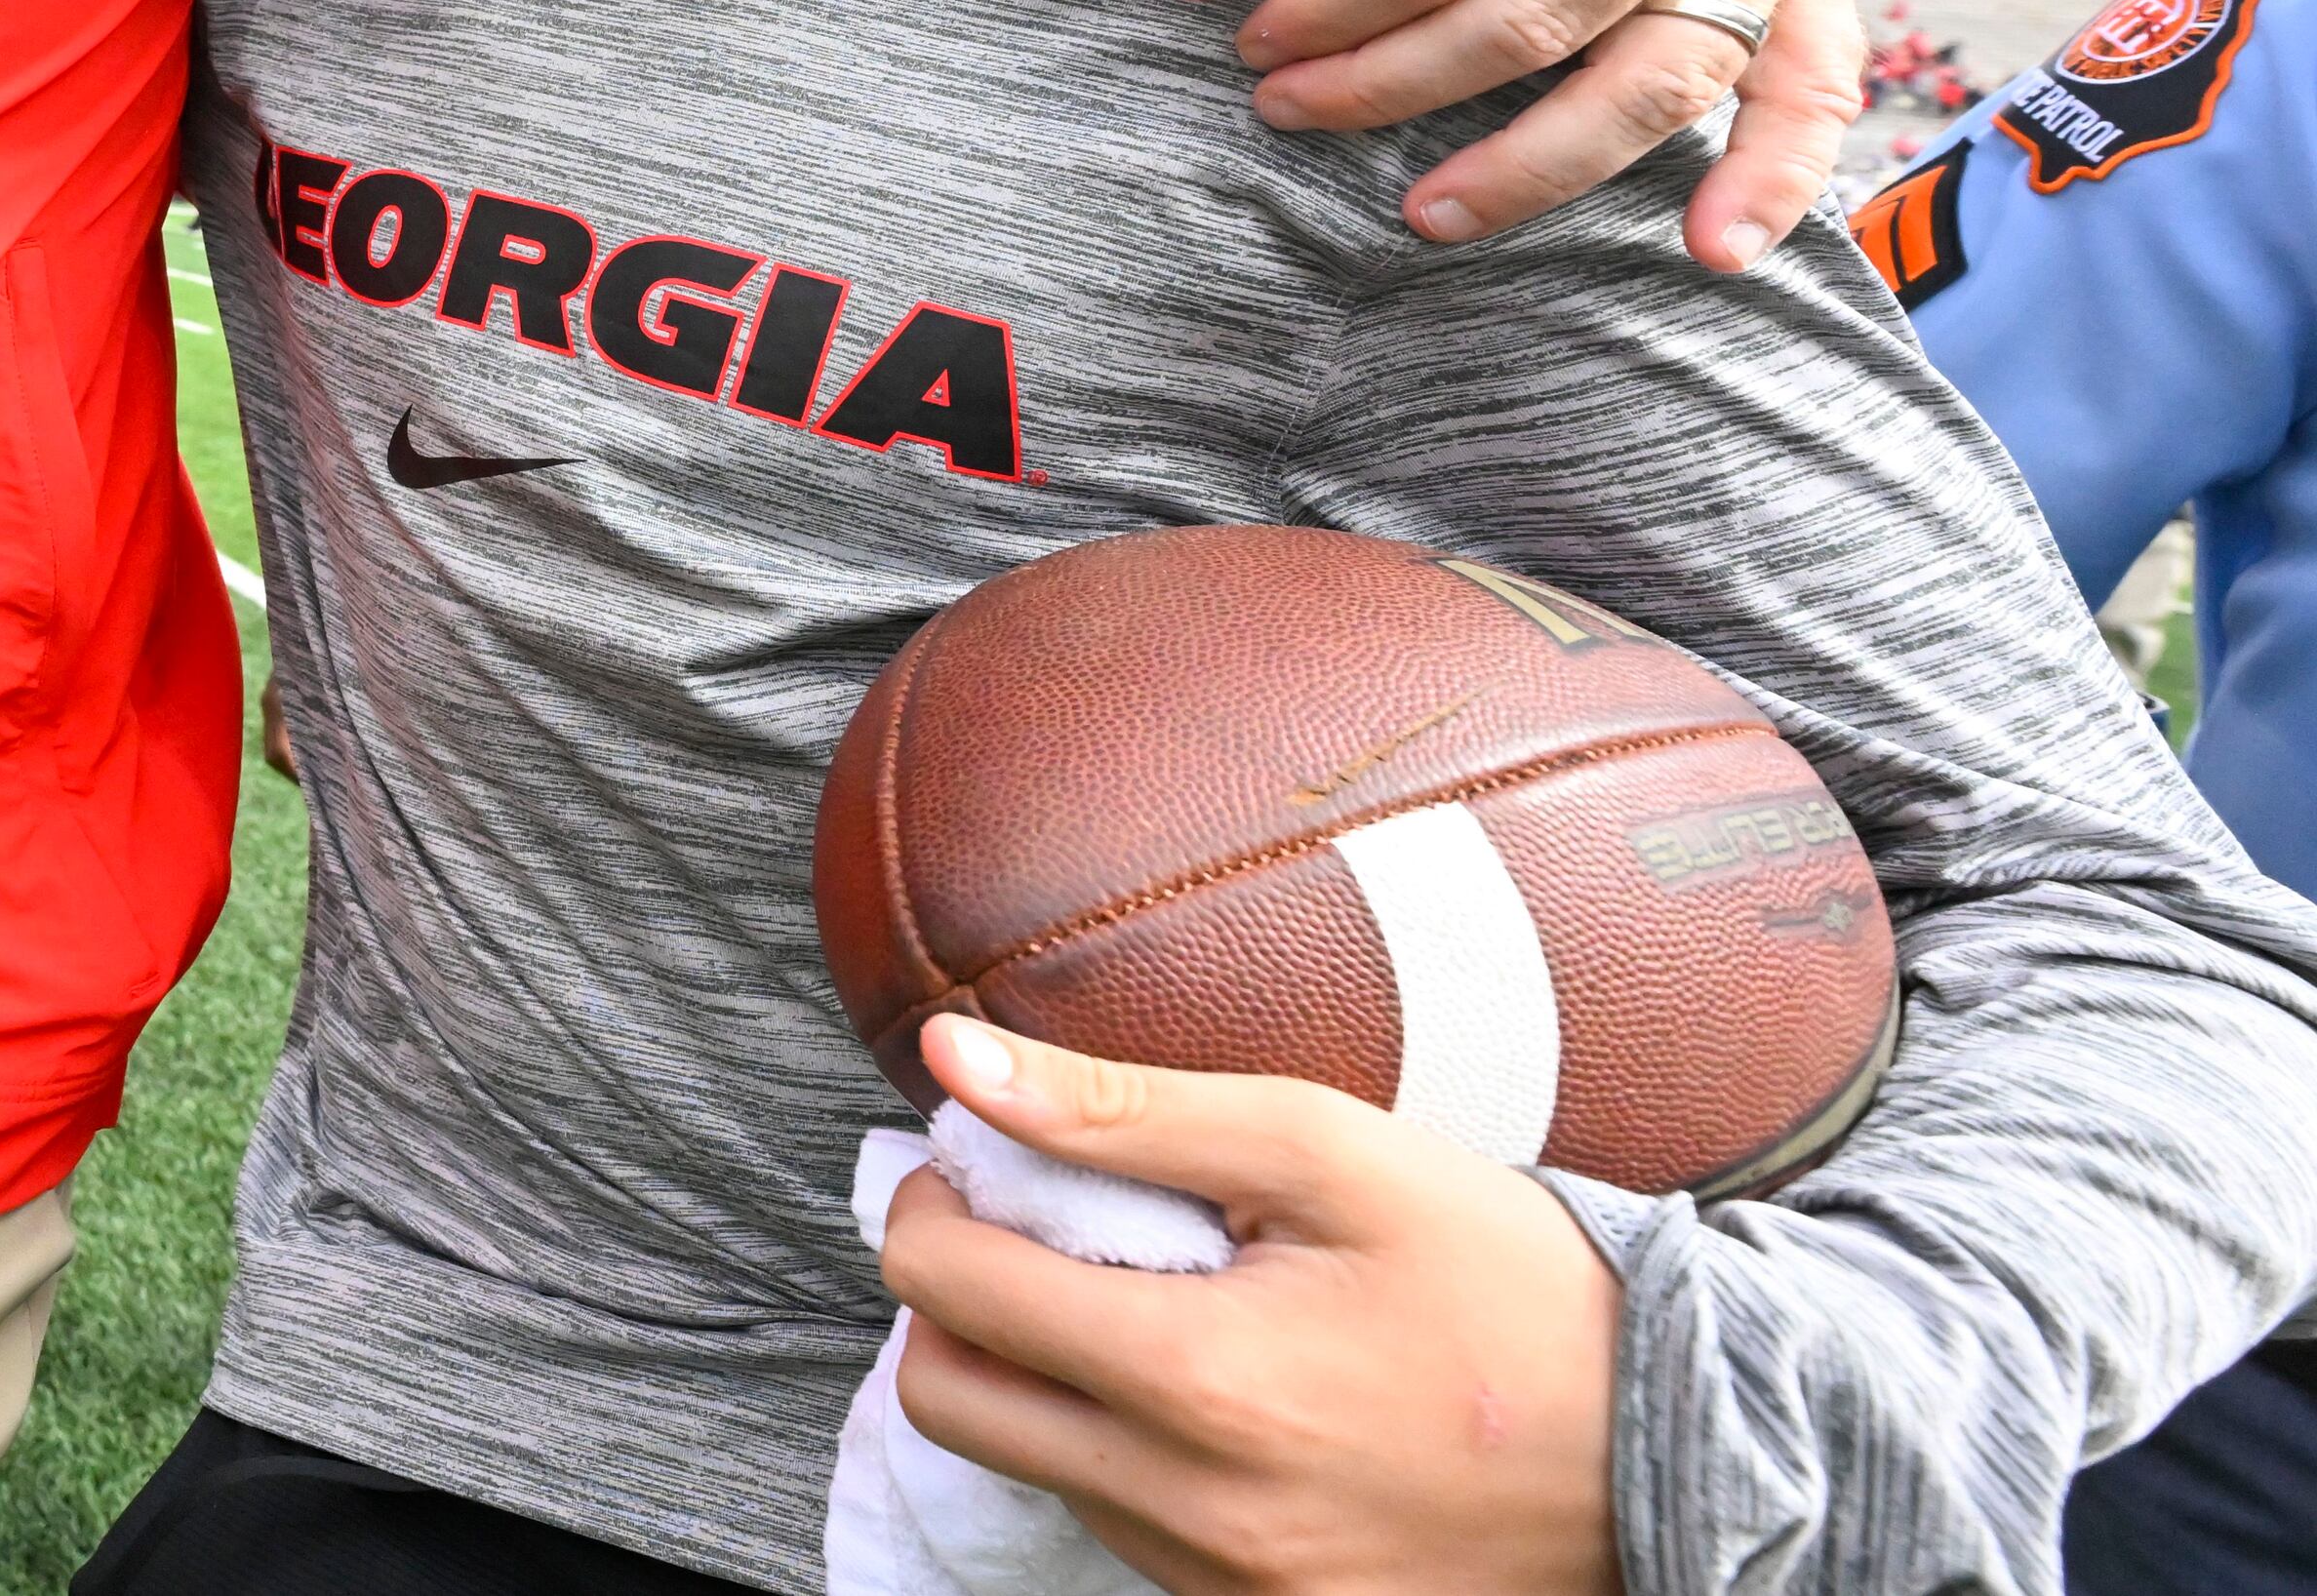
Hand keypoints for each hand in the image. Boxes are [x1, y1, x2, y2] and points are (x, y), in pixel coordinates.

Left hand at [879, 1017, 1619, 1595]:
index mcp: (1202, 1386)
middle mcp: (1197, 1512)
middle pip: (951, 1400)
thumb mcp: (1329, 1153)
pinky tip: (1212, 1385)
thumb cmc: (1509, 1281)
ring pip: (1032, 1467)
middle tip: (1032, 1230)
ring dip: (1047, 1376)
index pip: (949, 1291)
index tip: (977, 1162)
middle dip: (959, 1301)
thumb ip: (1125, 1110)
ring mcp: (1229, 1586)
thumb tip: (952, 1062)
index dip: (933, 1204)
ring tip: (1153, 1300)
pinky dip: (1122, 1450)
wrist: (1672, 1445)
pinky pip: (1120, 1529)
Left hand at [1169, 0, 1856, 265]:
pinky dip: (1774, 177)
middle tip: (1293, 111)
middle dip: (1392, 88)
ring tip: (1426, 215)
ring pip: (1649, 80)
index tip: (1254, 43)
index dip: (1331, 17)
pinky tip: (1712, 249)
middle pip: (1530, 27)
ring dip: (1538, 170)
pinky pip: (1814, 86)